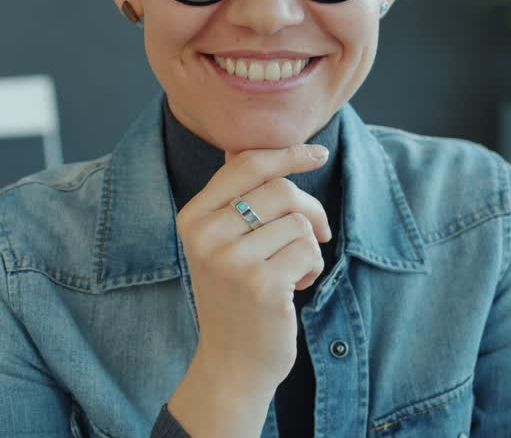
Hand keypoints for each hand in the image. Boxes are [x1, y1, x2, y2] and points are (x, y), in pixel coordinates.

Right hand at [174, 145, 331, 405]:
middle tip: (316, 233)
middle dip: (310, 208)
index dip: (287, 153)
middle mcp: (206, 235)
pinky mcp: (261, 284)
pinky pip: (308, 249)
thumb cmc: (234, 298)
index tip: (317, 152)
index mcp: (193, 218)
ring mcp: (231, 260)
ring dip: (309, 246)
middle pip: (280, 189)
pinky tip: (295, 287)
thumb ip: (231, 197)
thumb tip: (239, 146)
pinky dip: (312, 267)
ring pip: (299, 221)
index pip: (246, 165)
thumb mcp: (220, 244)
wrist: (231, 364)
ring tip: (292, 271)